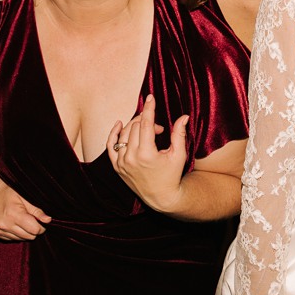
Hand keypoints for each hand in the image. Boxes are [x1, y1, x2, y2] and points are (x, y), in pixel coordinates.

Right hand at [0, 179, 51, 240]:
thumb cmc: (8, 191)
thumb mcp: (24, 196)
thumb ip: (36, 210)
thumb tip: (48, 220)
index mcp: (13, 214)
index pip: (34, 230)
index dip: (41, 226)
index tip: (42, 221)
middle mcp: (4, 225)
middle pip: (28, 236)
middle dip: (33, 230)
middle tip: (33, 220)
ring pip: (20, 239)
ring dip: (24, 232)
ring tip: (22, 220)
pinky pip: (11, 239)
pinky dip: (16, 233)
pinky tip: (14, 223)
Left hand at [109, 95, 190, 211]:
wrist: (161, 197)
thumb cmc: (172, 175)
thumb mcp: (179, 154)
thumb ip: (179, 134)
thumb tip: (184, 116)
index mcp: (147, 154)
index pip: (145, 124)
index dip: (149, 109)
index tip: (151, 97)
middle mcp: (131, 158)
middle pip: (135, 126)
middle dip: (148, 121)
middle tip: (160, 129)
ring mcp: (122, 163)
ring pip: (124, 133)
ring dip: (135, 126)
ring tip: (147, 130)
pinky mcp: (117, 167)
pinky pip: (111, 146)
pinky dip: (113, 133)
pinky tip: (119, 124)